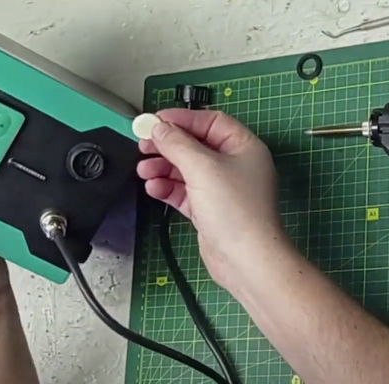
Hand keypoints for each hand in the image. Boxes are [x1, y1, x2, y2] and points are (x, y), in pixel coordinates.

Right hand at [137, 109, 287, 288]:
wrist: (245, 259)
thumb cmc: (236, 211)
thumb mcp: (202, 168)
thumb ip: (177, 144)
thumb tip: (159, 127)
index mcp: (244, 147)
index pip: (210, 122)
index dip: (182, 119)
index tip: (155, 121)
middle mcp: (236, 165)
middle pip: (196, 145)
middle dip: (168, 145)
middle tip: (143, 145)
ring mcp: (223, 189)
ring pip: (188, 170)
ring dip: (164, 168)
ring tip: (144, 170)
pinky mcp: (211, 210)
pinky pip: (186, 192)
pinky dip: (169, 188)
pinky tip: (153, 188)